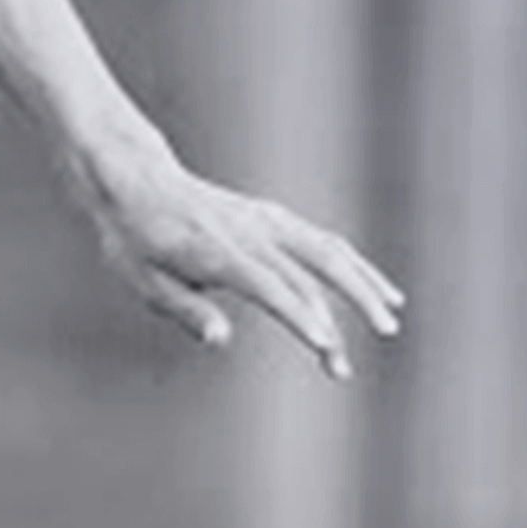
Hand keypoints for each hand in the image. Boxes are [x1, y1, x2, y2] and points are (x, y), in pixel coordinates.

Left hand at [87, 150, 402, 379]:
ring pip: (328, 250)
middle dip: (350, 304)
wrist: (136, 182)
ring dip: (363, 284)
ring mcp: (265, 221)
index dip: (300, 316)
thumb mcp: (143, 279)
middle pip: (314, 266)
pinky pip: (321, 241)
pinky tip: (374, 288)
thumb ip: (184, 308)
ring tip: (392, 318)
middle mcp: (249, 232)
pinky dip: (352, 265)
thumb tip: (220, 339)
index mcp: (217, 251)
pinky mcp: (272, 218)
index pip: (270, 286)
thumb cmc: (134, 239)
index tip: (327, 346)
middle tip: (377, 338)